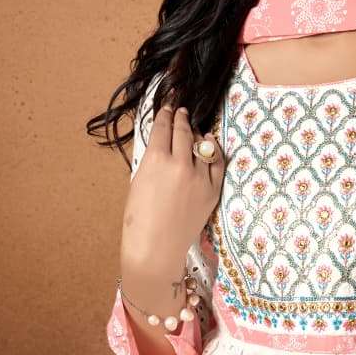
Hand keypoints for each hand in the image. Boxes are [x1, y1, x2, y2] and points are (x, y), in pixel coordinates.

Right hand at [121, 102, 224, 267]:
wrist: (156, 247)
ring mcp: (200, 177)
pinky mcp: (213, 190)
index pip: (163, 127)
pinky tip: (210, 141)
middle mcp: (180, 164)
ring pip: (201, 144)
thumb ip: (153, 159)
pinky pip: (217, 162)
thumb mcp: (138, 180)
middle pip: (183, 132)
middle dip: (180, 118)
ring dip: (196, 133)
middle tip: (180, 110)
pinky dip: (213, 149)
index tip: (167, 107)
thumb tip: (164, 144)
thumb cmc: (139, 218)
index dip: (165, 114)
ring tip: (192, 126)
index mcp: (156, 160)